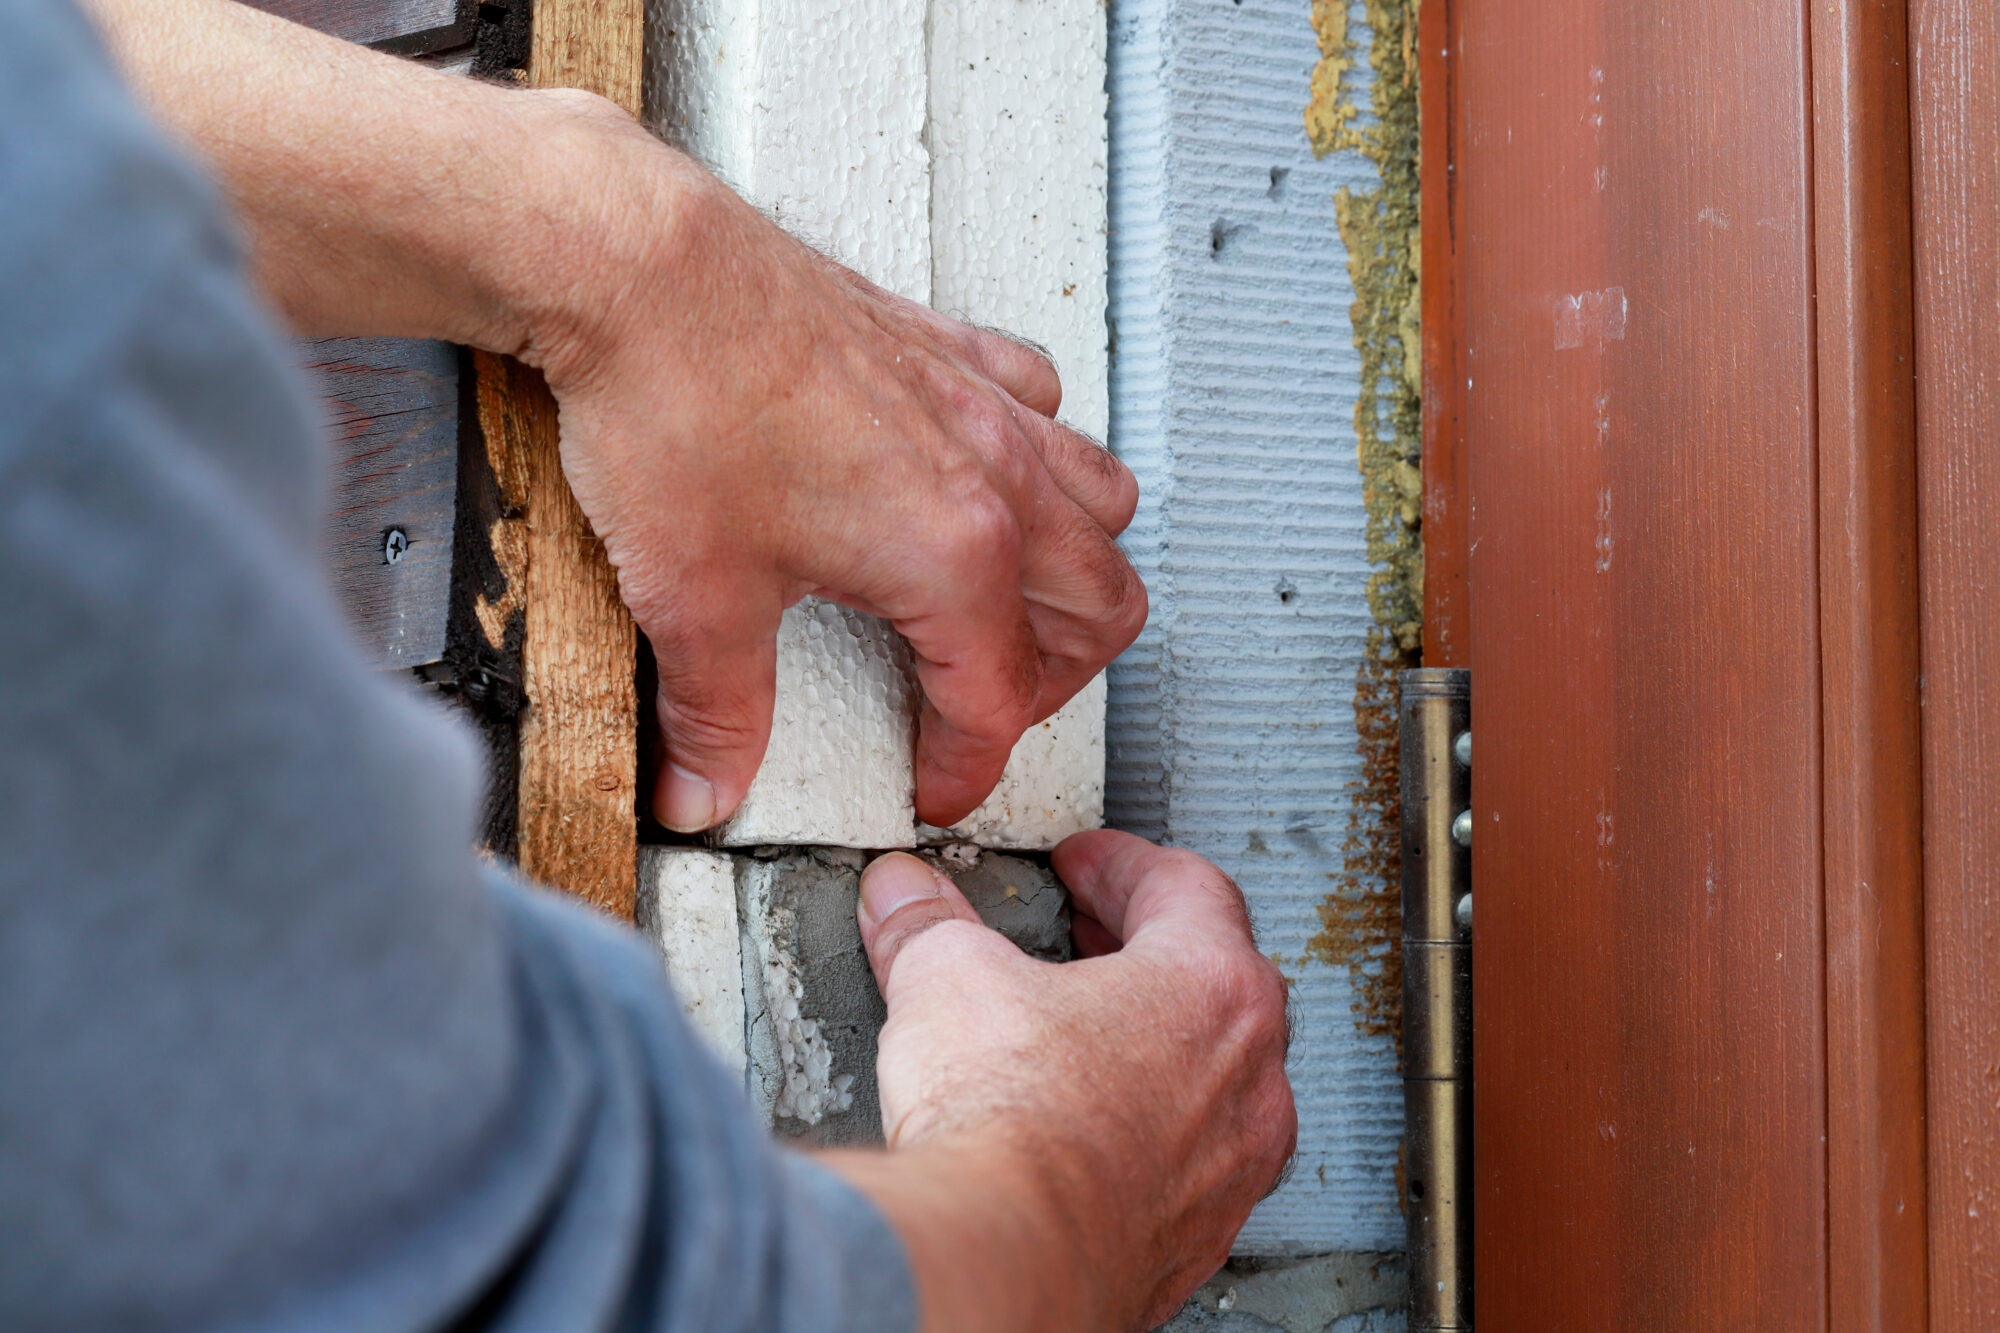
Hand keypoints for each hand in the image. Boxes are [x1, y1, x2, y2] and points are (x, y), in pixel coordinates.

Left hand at [515, 103, 1145, 831]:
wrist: (638, 266)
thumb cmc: (674, 405)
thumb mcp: (694, 599)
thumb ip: (716, 713)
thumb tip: (707, 785)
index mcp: (954, 553)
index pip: (999, 698)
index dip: (965, 766)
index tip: (931, 786)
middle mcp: (995, 474)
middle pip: (1099, 606)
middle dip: (1054, 683)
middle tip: (985, 712)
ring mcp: (978, 401)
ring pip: (1101, 502)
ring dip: (1076, 570)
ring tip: (1018, 609)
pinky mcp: (942, 344)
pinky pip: (1043, 402)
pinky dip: (1042, 452)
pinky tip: (988, 471)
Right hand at [835, 832, 1295, 1330]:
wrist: (1006, 1258)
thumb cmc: (1009, 1123)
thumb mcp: (948, 979)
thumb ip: (931, 925)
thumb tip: (906, 898)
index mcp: (1211, 987)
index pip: (1187, 888)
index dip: (1122, 863)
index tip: (1083, 863)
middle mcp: (1249, 1077)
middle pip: (1216, 978)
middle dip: (1143, 949)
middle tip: (1087, 936)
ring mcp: (1233, 1166)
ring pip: (1216, 1078)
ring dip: (1155, 1046)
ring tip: (1081, 1039)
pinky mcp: (1200, 1236)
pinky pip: (1191, 1162)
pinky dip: (1147, 1133)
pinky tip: (1086, 1137)